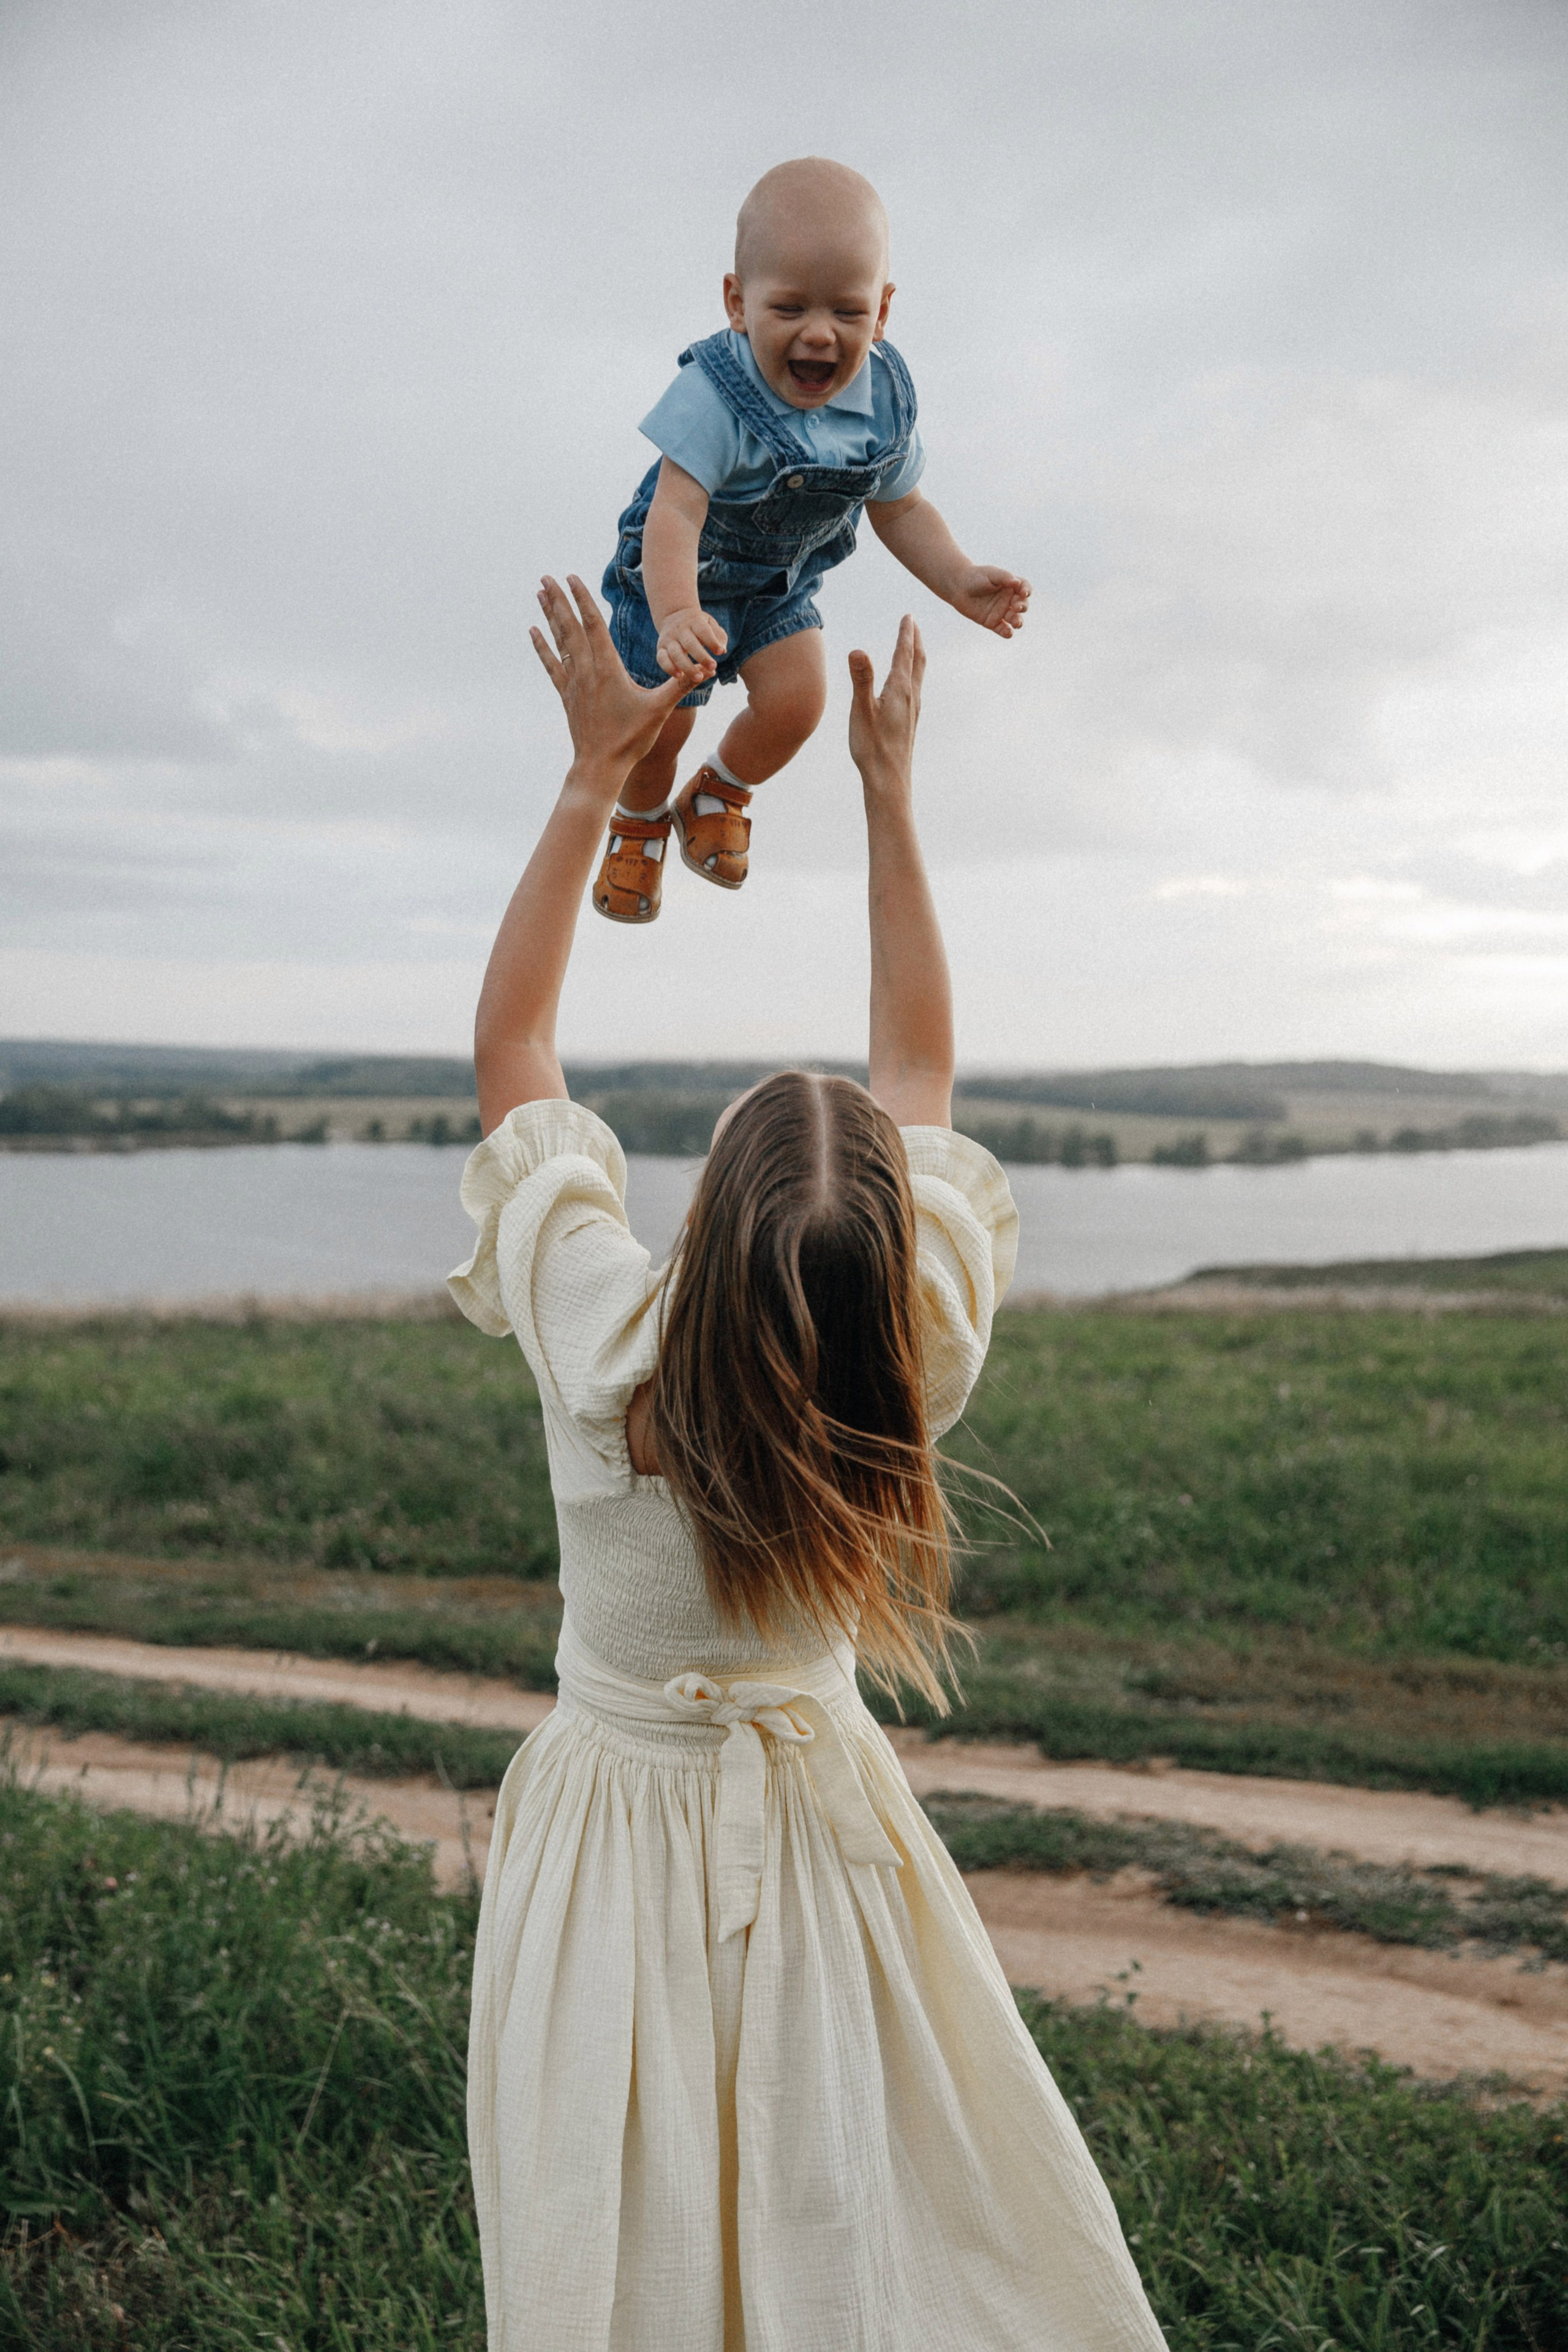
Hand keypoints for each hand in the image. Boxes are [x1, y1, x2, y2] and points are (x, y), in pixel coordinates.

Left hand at [531, 575, 689, 778]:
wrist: (601, 766)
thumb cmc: (631, 739)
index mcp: (608, 669)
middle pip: (570, 627)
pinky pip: (552, 664)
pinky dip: (542, 646)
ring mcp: (574, 683)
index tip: (572, 578)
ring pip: (559, 641)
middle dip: (559, 599)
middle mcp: (587, 671)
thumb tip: (705, 667)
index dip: (582, 600)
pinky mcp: (567, 695)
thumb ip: (680, 685)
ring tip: (539, 592)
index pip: (593, 626)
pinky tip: (533, 631)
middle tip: (546, 575)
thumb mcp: (659, 711)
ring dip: (549, 615)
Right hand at [655, 604, 726, 682]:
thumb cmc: (697, 624)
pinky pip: (662, 659)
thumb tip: (722, 650)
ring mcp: (669, 639)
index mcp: (694, 622)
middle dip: (701, 657)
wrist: (673, 615)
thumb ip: (719, 636)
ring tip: (699, 678)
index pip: (703, 631)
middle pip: (690, 644)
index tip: (720, 652)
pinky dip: (669, 668)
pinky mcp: (660, 648)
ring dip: (687, 667)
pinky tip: (679, 676)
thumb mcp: (709, 623)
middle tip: (713, 667)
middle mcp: (680, 630)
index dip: (712, 641)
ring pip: (676, 654)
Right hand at [847, 614, 924, 790]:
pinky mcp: (909, 722)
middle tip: (912, 622)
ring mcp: (912, 710)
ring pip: (918, 675)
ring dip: (916, 656)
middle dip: (914, 639)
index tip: (908, 615)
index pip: (904, 653)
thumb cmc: (873, 747)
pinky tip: (907, 683)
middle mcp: (911, 697)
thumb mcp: (861, 711)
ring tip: (913, 645)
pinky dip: (912, 674)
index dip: (906, 633)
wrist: (889, 780)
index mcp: (900, 690)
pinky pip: (915, 689)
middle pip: (917, 660)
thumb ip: (861, 679)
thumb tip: (857, 650)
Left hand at [949, 565, 1030, 637]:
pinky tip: (1008, 632)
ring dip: (1018, 621)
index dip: (1027, 590)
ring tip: (1016, 623)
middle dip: (1022, 607)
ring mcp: (1000, 612)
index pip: (1024, 588)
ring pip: (1014, 619)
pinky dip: (1007, 632)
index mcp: (1010, 586)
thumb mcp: (991, 574)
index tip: (1024, 593)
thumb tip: (1017, 582)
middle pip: (1021, 605)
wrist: (958, 587)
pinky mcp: (992, 622)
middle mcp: (1008, 599)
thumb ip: (1004, 577)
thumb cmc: (975, 577)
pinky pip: (1002, 629)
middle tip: (1016, 607)